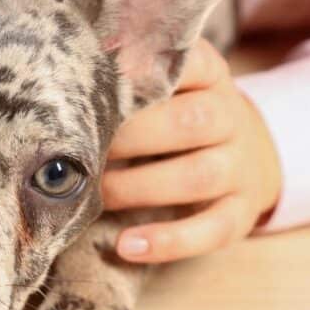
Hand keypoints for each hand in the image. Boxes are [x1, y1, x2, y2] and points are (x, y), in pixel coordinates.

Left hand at [102, 39, 281, 262]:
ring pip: (196, 177)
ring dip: (138, 189)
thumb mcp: (167, 86)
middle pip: (188, 122)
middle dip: (130, 138)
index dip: (144, 74)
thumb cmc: (178, 115)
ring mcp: (240, 165)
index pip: (188, 63)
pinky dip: (168, 241)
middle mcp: (230, 116)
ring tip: (96, 197)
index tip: (101, 83)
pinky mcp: (241, 211)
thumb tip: (61, 75)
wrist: (248, 153)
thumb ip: (128, 78)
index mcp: (208, 76)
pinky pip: (211, 229)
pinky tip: (126, 246)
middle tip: (81, 151)